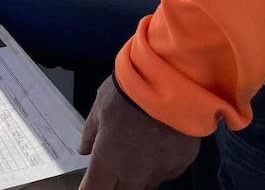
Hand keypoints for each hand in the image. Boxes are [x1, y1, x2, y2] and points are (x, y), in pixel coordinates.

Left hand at [78, 78, 200, 189]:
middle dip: (114, 183)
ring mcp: (158, 172)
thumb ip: (90, 134)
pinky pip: (166, 172)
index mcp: (107, 162)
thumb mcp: (99, 108)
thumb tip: (84, 149)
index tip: (90, 182)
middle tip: (113, 165)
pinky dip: (159, 163)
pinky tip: (158, 144)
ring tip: (137, 148)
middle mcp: (133, 174)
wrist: (169, 85)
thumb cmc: (129, 94)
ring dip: (137, 173)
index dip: (90, 187)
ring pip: (144, 183)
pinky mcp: (180, 164)